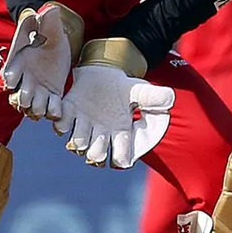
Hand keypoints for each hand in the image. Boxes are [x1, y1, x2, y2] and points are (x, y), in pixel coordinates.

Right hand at [0, 2, 82, 120]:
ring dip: (36, 108)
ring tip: (44, 108)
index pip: (9, 73)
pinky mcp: (50, 98)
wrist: (59, 50)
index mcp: (19, 64)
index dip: (9, 78)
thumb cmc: (50, 39)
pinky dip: (52, 112)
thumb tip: (49, 10)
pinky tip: (59, 110)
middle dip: (23, 98)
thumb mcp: (52, 31)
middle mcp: (24, 80)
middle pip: (18, 95)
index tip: (11, 81)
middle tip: (30, 97)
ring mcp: (36, 91)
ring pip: (31, 106)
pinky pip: (49, 109)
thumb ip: (48, 23)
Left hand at [55, 61, 174, 169]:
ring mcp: (83, 125)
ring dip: (78, 139)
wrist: (102, 73)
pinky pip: (61, 125)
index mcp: (120, 133)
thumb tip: (170, 100)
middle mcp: (100, 135)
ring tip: (83, 125)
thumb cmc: (124, 87)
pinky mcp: (68, 113)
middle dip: (96, 153)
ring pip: (77, 144)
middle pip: (95, 155)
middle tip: (98, 145)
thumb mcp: (141, 90)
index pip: (121, 155)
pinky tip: (66, 113)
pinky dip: (61, 123)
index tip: (122, 159)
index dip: (121, 159)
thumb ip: (155, 97)